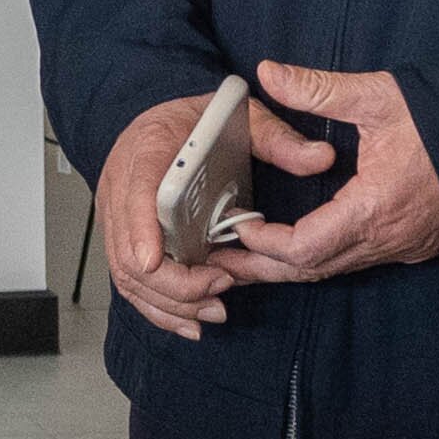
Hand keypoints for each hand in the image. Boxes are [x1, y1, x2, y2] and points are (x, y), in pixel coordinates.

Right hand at [96, 89, 320, 339]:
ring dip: (168, 300)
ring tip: (213, 310)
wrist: (165, 123)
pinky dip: (157, 307)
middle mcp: (123, 184)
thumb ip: (278, 139)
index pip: (135, 192)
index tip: (155, 261)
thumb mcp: (242, 117)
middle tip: (220, 287)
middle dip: (172, 280)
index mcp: (147, 148)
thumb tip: (319, 158)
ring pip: (126, 273)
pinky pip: (128, 282)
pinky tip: (188, 320)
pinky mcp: (124, 238)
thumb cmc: (199, 122)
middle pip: (127, 248)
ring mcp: (119, 215)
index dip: (139, 230)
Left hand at [219, 63, 438, 283]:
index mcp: (375, 208)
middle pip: (314, 270)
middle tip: (221, 260)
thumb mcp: (378, 96)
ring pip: (335, 269)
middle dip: (265, 266)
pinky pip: (357, 261)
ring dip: (290, 266)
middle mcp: (389, 240)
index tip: (237, 225)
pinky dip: (320, 259)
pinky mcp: (414, 245)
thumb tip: (267, 73)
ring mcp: (404, 247)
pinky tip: (295, 247)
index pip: (306, 248)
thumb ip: (318, 89)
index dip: (265, 243)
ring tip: (245, 258)